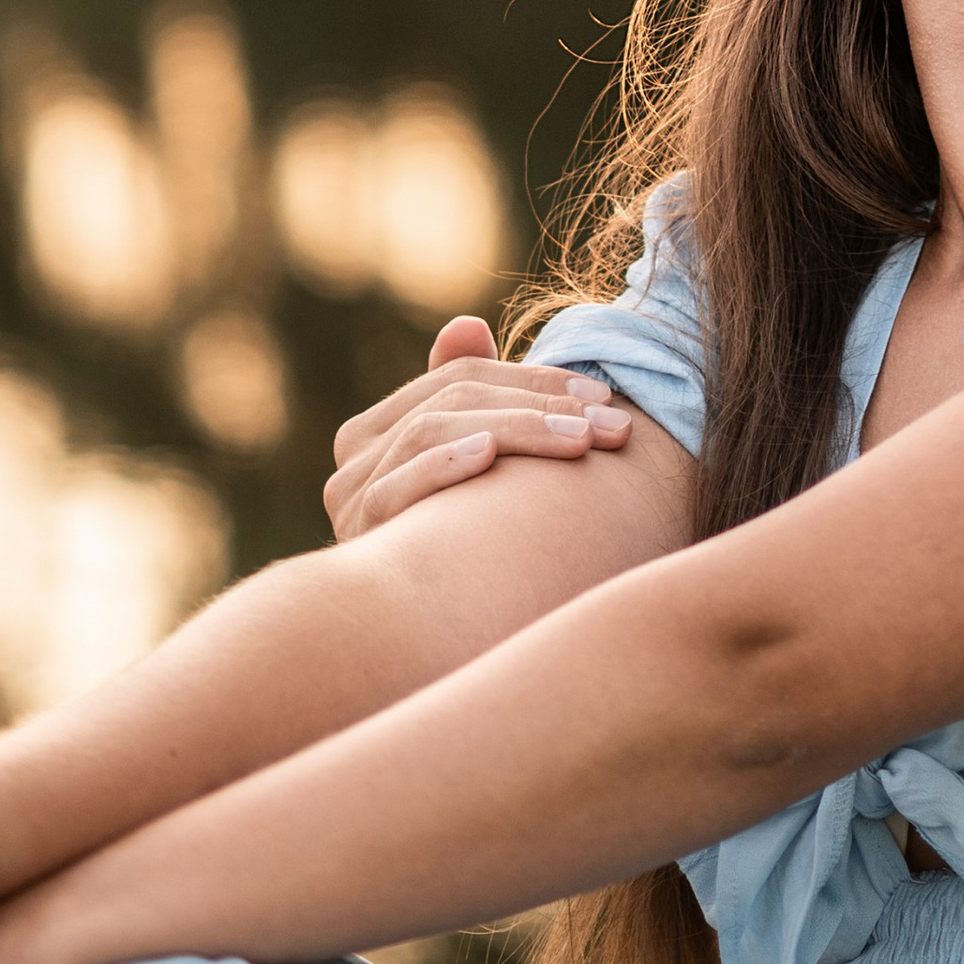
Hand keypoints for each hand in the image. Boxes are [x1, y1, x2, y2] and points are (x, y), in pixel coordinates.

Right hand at [326, 318, 629, 540]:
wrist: (413, 638)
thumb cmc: (460, 541)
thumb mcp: (474, 463)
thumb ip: (468, 395)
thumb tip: (465, 324)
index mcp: (381, 425)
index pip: (463, 376)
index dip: (538, 378)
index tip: (607, 398)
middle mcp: (355, 454)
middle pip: (454, 399)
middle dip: (540, 405)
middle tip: (611, 425)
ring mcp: (351, 493)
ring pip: (433, 428)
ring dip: (517, 428)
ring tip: (579, 440)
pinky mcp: (356, 534)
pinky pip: (399, 486)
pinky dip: (445, 462)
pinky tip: (490, 455)